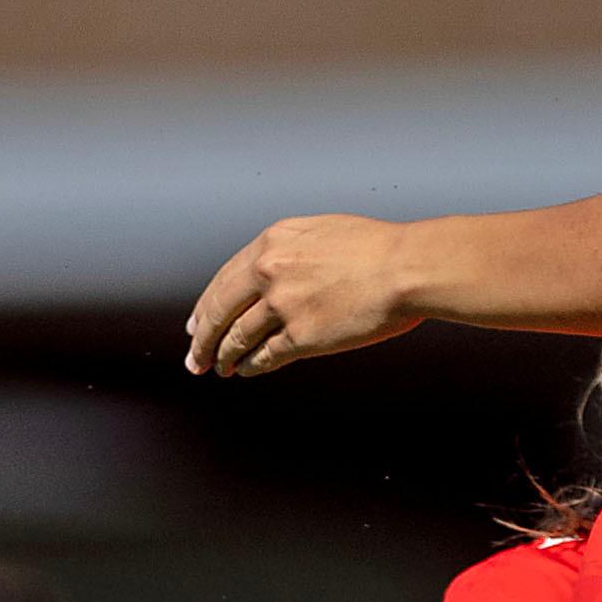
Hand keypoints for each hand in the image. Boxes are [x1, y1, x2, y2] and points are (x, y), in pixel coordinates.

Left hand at [184, 214, 424, 376]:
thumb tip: (274, 269)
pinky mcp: (301, 337)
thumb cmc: (379, 249)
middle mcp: (269, 271)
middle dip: (202, 338)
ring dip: (224, 356)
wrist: (407, 268)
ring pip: (237, 337)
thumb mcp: (323, 231)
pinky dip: (250, 366)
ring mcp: (283, 306)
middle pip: (219, 311)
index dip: (206, 306)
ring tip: (220, 368)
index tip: (197, 322)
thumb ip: (291, 249)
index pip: (223, 279)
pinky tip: (246, 370)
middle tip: (194, 356)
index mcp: (273, 242)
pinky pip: (264, 357)